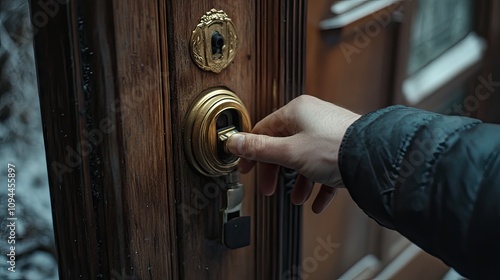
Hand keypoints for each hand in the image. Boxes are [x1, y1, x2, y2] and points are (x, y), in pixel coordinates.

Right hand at [226, 95, 359, 212]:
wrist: (374, 158)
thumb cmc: (333, 149)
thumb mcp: (288, 152)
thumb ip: (259, 149)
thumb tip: (232, 142)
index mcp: (296, 112)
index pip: (264, 130)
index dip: (252, 152)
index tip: (246, 169)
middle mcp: (312, 118)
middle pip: (283, 147)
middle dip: (276, 172)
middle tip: (269, 190)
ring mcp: (329, 133)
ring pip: (305, 159)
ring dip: (298, 182)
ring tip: (297, 199)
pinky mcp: (343, 149)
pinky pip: (325, 168)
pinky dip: (319, 186)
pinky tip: (317, 204)